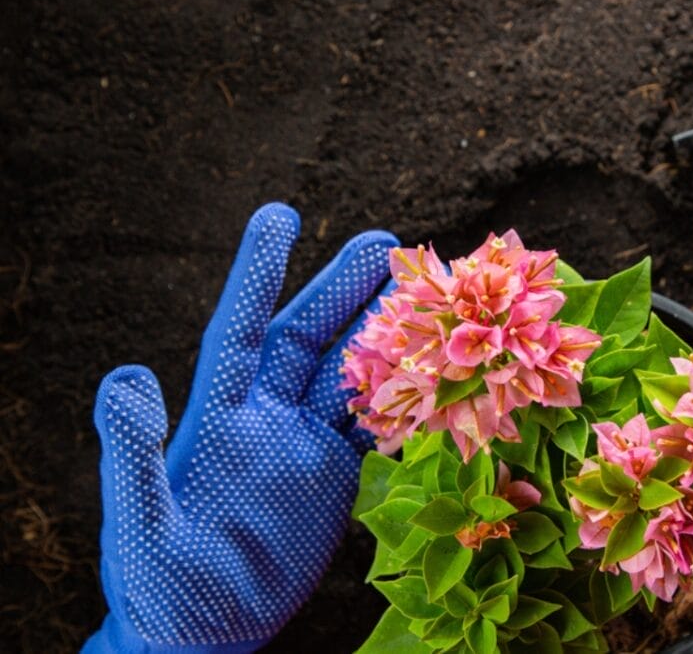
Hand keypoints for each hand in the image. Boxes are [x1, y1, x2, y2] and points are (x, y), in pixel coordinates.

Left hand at [84, 204, 397, 652]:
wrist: (203, 633)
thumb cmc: (160, 583)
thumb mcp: (142, 522)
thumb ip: (133, 453)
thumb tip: (124, 374)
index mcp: (219, 417)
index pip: (245, 330)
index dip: (260, 272)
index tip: (279, 213)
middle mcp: (266, 418)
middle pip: (312, 338)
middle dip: (348, 288)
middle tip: (390, 241)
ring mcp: (304, 446)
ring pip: (352, 375)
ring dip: (386, 334)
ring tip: (426, 294)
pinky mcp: (335, 478)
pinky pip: (375, 427)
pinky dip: (405, 397)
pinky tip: (436, 371)